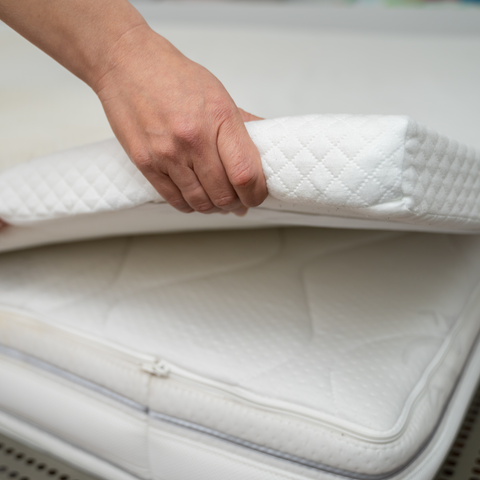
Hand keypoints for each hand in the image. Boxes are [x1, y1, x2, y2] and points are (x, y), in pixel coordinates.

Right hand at [93, 25, 266, 214]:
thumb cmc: (174, 76)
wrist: (127, 64)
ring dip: (214, 209)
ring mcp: (167, 154)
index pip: (245, 174)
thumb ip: (242, 125)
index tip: (256, 195)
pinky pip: (174, 200)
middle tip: (239, 202)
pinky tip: (196, 200)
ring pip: (200, 202)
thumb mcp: (218, 94)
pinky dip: (190, 206)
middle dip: (236, 204)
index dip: (256, 193)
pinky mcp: (146, 164)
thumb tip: (264, 148)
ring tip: (219, 203)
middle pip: (224, 194)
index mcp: (219, 118)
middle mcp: (193, 139)